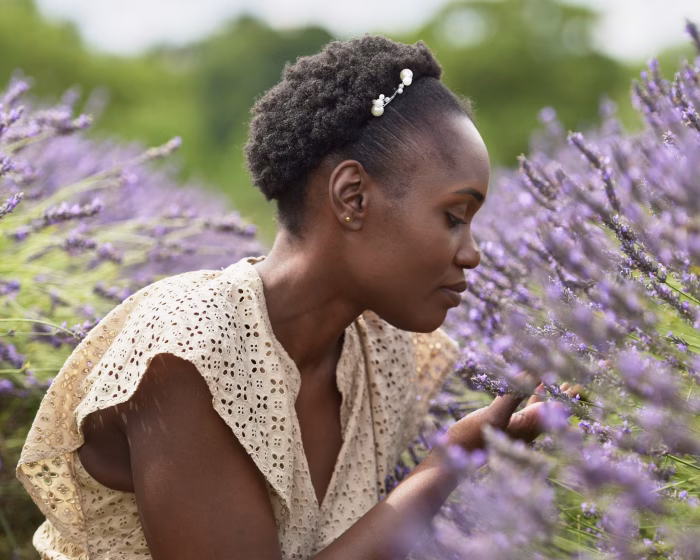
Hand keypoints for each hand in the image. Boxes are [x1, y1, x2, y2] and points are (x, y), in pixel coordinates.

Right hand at [447, 372, 584, 449]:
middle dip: (562, 395)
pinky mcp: (503, 425)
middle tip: (575, 380)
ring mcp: (515, 428)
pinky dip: (529, 396)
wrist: (452, 457)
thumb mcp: (494, 415)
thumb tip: (532, 374)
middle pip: (551, 409)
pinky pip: (523, 408)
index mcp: (530, 427)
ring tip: (556, 380)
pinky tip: (526, 389)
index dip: (567, 394)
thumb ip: (513, 395)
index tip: (578, 380)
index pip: (556, 408)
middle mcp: (527, 429)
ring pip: (538, 408)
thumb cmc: (472, 438)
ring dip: (547, 394)